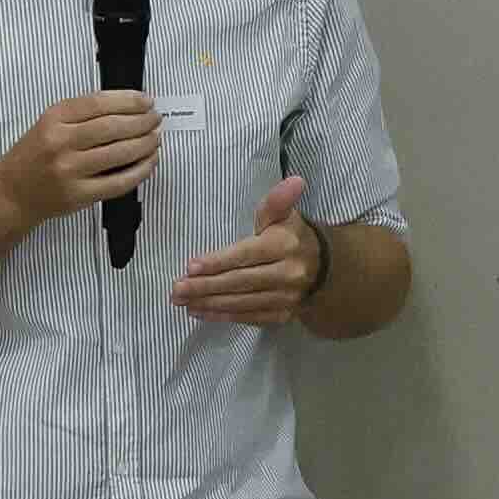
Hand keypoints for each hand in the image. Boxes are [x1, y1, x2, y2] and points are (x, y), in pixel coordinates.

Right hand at [2, 91, 162, 224]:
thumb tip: (128, 107)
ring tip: (155, 138)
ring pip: (120, 153)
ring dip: (145, 145)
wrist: (13, 191)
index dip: (129, 101)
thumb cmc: (35, 155)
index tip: (146, 101)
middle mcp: (61, 142)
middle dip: (142, 122)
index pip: (99, 103)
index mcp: (54, 118)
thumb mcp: (50, 123)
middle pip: (113, 127)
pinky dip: (140, 171)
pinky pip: (119, 182)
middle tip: (155, 120)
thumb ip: (83, 114)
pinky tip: (149, 162)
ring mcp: (70, 170)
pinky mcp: (79, 195)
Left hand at [172, 176, 327, 327]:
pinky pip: (249, 317)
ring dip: (209, 303)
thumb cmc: (290, 236)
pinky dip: (223, 316)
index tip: (190, 267)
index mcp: (284, 245)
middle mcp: (287, 274)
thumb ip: (278, 201)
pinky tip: (201, 312)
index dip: (218, 262)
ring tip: (182, 301)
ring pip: (242, 302)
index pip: (245, 255)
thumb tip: (295, 181)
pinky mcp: (282, 315)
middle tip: (176, 289)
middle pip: (240, 282)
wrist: (322, 268)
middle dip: (205, 286)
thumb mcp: (284, 215)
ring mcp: (285, 298)